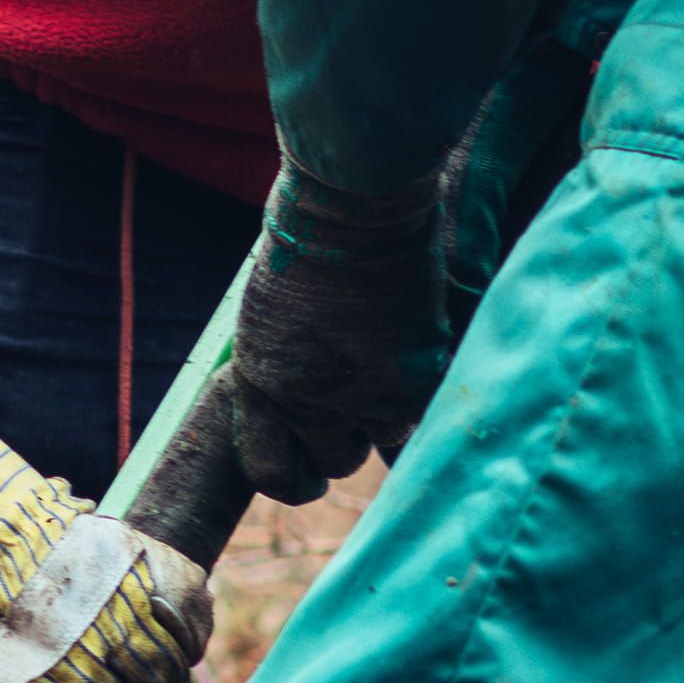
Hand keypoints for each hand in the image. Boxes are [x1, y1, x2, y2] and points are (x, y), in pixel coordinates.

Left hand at [225, 162, 447, 507]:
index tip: (309, 471)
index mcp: (259, 384)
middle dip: (347, 439)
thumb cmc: (308, 241)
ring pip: (385, 441)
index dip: (293, 477)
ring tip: (388, 359)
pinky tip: (415, 345)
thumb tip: (303, 399)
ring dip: (389, 411)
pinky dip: (424, 387)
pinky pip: (424, 411)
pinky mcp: (412, 382)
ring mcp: (361, 397)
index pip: (268, 473)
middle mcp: (305, 402)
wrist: (354, 205)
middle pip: (334, 463)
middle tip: (361, 403)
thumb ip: (284, 365)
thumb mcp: (270, 314)